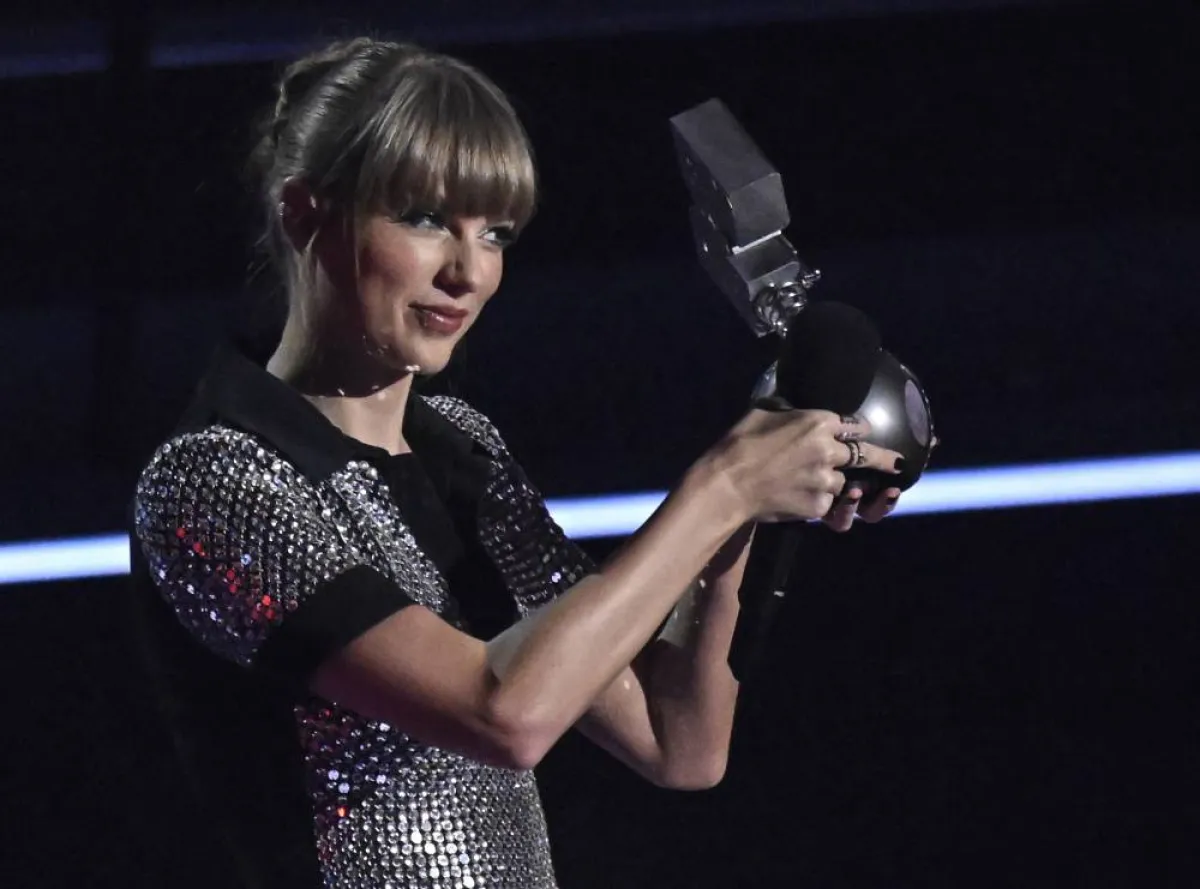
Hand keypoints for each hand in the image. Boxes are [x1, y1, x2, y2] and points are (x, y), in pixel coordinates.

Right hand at [712, 403, 903, 523]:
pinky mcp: (817, 506)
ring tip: (821, 486)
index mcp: (818, 421)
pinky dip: (819, 502)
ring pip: (845, 483)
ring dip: (838, 484)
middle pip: (866, 454)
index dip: (860, 428)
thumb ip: (788, 409)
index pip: (855, 423)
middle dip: (886, 459)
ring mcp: (826, 480)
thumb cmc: (739, 444)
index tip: (864, 432)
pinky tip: (799, 498)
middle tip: (900, 463)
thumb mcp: (764, 412)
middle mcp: (829, 449)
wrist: (727, 484)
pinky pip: (828, 504)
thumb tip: (794, 405)